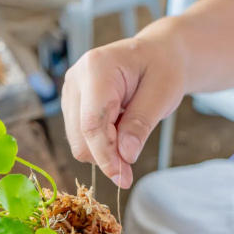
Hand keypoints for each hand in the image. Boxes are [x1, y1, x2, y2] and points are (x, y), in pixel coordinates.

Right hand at [62, 33, 186, 188]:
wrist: (156, 54)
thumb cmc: (162, 68)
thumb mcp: (163, 94)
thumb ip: (141, 124)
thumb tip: (125, 156)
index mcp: (97, 68)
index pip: (92, 123)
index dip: (106, 155)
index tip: (123, 178)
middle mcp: (75, 78)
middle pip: (80, 136)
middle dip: (106, 156)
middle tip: (133, 161)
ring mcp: (70, 91)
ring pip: (78, 140)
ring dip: (104, 149)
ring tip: (130, 133)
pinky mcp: (72, 103)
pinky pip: (81, 136)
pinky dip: (101, 142)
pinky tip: (120, 129)